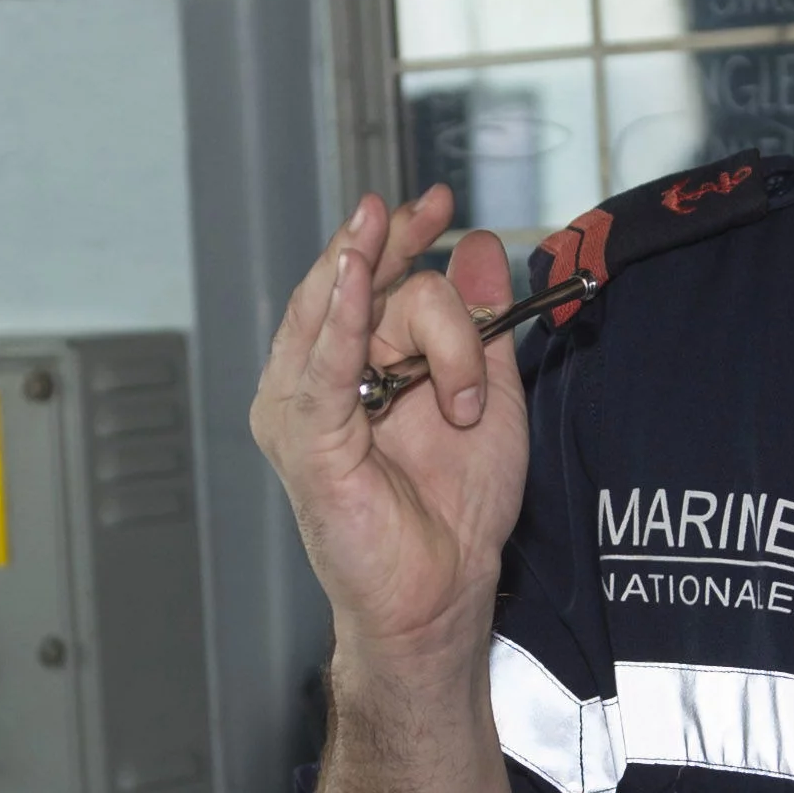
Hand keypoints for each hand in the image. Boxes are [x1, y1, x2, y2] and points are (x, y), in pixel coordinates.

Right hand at [249, 188, 528, 671]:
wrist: (445, 590)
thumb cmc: (458, 509)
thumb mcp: (489, 395)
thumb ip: (480, 325)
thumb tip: (478, 247)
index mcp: (356, 366)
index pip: (368, 282)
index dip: (399, 237)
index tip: (440, 203)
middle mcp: (319, 380)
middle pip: (355, 287)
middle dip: (391, 244)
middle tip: (427, 210)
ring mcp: (304, 409)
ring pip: (349, 317)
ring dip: (400, 300)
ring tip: (410, 267)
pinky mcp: (305, 442)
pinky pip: (319, 369)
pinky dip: (336, 319)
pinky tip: (351, 277)